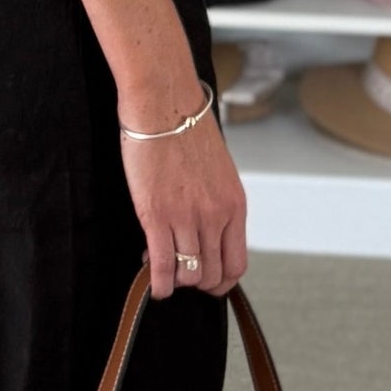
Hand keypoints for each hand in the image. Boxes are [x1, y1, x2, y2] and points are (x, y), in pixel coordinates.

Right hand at [120, 99, 248, 299]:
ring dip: (176, 281)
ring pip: (189, 274)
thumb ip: (216, 203)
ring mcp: (187, 217)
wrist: (164, 104)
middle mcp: (216, 216)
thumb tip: (205, 230)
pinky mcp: (157, 215)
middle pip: (212, 274)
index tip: (206, 279)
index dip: (221, 281)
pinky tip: (153, 286)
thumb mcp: (217, 172)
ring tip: (162, 270)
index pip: (236, 263)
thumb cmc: (186, 131)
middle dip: (196, 283)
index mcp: (235, 205)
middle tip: (180, 274)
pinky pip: (164, 265)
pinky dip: (159, 283)